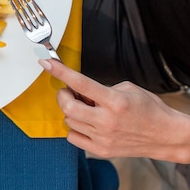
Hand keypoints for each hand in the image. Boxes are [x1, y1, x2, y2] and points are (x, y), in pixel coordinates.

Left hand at [40, 59, 189, 162]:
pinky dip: (75, 127)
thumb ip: (100, 87)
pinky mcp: (102, 150)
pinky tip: (87, 122)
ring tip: (87, 108)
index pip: (80, 83)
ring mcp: (103, 138)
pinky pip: (73, 137)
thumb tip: (76, 88)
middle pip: (67, 106)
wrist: (166, 136)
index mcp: (115, 101)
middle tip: (70, 92)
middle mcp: (107, 121)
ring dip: (71, 111)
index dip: (60, 71)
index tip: (46, 63)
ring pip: (68, 121)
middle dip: (63, 95)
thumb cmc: (148, 109)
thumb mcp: (126, 88)